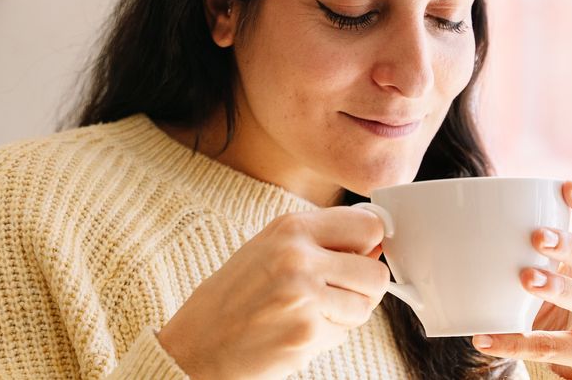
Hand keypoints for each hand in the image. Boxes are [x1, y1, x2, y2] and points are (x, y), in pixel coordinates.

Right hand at [155, 207, 388, 379]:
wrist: (195, 347)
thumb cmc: (231, 300)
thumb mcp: (269, 250)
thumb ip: (320, 242)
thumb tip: (376, 244)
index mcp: (290, 228)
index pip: (368, 225)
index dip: (371, 245)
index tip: (363, 257)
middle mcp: (298, 256)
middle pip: (375, 272)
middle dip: (362, 289)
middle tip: (333, 295)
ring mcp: (304, 295)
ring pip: (365, 306)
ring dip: (344, 316)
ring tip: (307, 314)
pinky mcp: (307, 332)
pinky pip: (343, 334)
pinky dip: (326, 337)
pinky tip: (294, 332)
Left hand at [472, 181, 571, 378]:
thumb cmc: (559, 303)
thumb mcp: (551, 272)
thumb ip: (520, 250)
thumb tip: (446, 226)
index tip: (567, 185)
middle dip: (571, 244)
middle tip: (538, 236)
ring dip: (559, 286)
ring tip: (526, 278)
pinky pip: (555, 348)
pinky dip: (516, 343)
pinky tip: (485, 339)